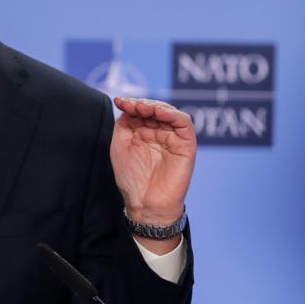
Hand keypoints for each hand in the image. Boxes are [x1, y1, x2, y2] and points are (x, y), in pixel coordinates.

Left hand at [110, 97, 195, 248]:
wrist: (145, 203)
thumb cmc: (132, 179)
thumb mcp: (120, 146)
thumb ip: (124, 124)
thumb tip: (128, 105)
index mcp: (145, 132)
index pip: (141, 110)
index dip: (130, 103)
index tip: (118, 101)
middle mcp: (160, 132)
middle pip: (155, 108)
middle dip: (142, 103)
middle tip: (131, 104)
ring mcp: (173, 138)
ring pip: (169, 112)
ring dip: (156, 105)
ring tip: (143, 107)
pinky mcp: (186, 144)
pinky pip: (183, 123)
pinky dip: (173, 114)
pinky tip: (159, 112)